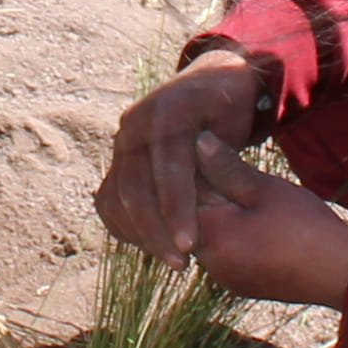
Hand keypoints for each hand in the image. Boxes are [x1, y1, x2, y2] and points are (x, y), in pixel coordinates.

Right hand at [95, 55, 271, 263]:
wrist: (209, 83)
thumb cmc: (230, 109)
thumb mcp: (238, 122)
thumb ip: (225, 155)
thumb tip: (218, 185)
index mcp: (168, 111)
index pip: (167, 166)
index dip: (177, 207)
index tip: (190, 244)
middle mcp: (136, 124)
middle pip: (135, 185)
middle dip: (155, 229)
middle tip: (181, 263)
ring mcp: (122, 142)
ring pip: (117, 196)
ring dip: (140, 234)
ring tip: (171, 260)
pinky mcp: (118, 159)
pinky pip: (110, 198)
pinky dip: (125, 225)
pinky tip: (150, 246)